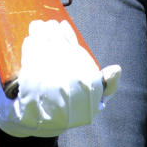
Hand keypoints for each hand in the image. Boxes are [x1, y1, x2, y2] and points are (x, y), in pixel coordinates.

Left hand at [0, 19, 120, 137]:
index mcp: (81, 73)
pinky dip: (29, 44)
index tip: (62, 25)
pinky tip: (29, 39)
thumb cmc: (76, 106)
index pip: (74, 45)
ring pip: (42, 43)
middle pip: (56, 40)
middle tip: (47, 24)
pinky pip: (29, 54)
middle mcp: (65, 71)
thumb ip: (109, 84)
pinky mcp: (29, 77)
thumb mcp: (96, 97)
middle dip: (51, 29)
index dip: (67, 32)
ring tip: (37, 26)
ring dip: (39, 31)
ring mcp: (46, 73)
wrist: (46, 122)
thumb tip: (116, 68)